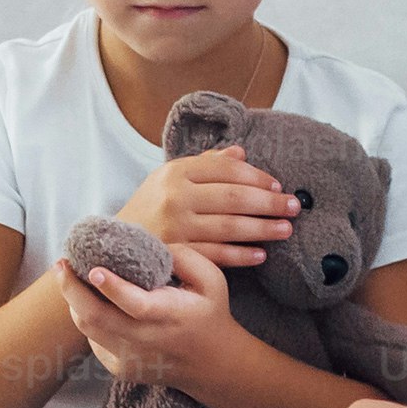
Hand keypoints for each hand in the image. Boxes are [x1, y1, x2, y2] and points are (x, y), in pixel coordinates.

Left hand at [59, 243, 232, 387]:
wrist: (213, 365)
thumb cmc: (210, 314)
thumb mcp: (211, 280)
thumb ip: (183, 256)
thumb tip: (148, 243)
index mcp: (170, 316)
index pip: (135, 304)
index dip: (111, 287)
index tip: (93, 269)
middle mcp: (147, 341)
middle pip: (96, 317)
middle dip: (71, 289)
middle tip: (61, 264)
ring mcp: (131, 358)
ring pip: (88, 328)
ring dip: (74, 301)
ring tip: (68, 278)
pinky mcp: (121, 368)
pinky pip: (93, 340)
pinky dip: (87, 319)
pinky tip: (89, 302)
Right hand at [116, 149, 299, 268]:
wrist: (111, 244)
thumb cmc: (150, 208)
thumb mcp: (170, 179)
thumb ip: (206, 164)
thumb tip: (241, 152)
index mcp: (175, 172)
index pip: (226, 170)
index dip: (257, 177)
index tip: (278, 185)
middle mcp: (175, 197)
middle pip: (234, 198)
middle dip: (269, 202)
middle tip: (294, 207)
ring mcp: (175, 228)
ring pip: (229, 227)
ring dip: (262, 229)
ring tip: (285, 230)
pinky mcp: (176, 255)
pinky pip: (217, 255)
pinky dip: (241, 255)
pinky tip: (261, 254)